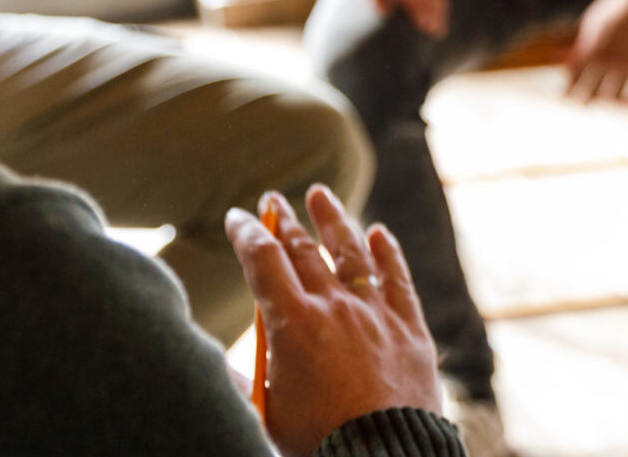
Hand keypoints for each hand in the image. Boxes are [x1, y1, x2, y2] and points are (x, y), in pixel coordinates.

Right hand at [225, 186, 442, 456]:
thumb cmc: (319, 442)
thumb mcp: (266, 411)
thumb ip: (243, 378)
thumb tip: (217, 361)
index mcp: (292, 323)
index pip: (262, 260)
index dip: (247, 233)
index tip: (238, 217)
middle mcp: (334, 307)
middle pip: (305, 250)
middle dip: (285, 222)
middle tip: (273, 200)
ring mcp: (375, 313)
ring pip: (352, 252)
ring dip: (333, 221)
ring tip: (320, 195)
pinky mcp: (410, 329)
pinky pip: (397, 280)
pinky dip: (387, 253)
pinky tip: (379, 234)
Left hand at [565, 0, 627, 103]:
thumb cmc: (618, 5)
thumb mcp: (592, 21)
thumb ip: (578, 44)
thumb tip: (560, 61)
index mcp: (589, 49)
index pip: (570, 84)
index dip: (566, 92)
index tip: (568, 92)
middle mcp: (607, 61)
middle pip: (586, 97)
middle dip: (582, 99)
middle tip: (584, 96)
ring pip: (609, 100)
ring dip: (604, 100)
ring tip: (604, 95)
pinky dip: (627, 104)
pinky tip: (623, 99)